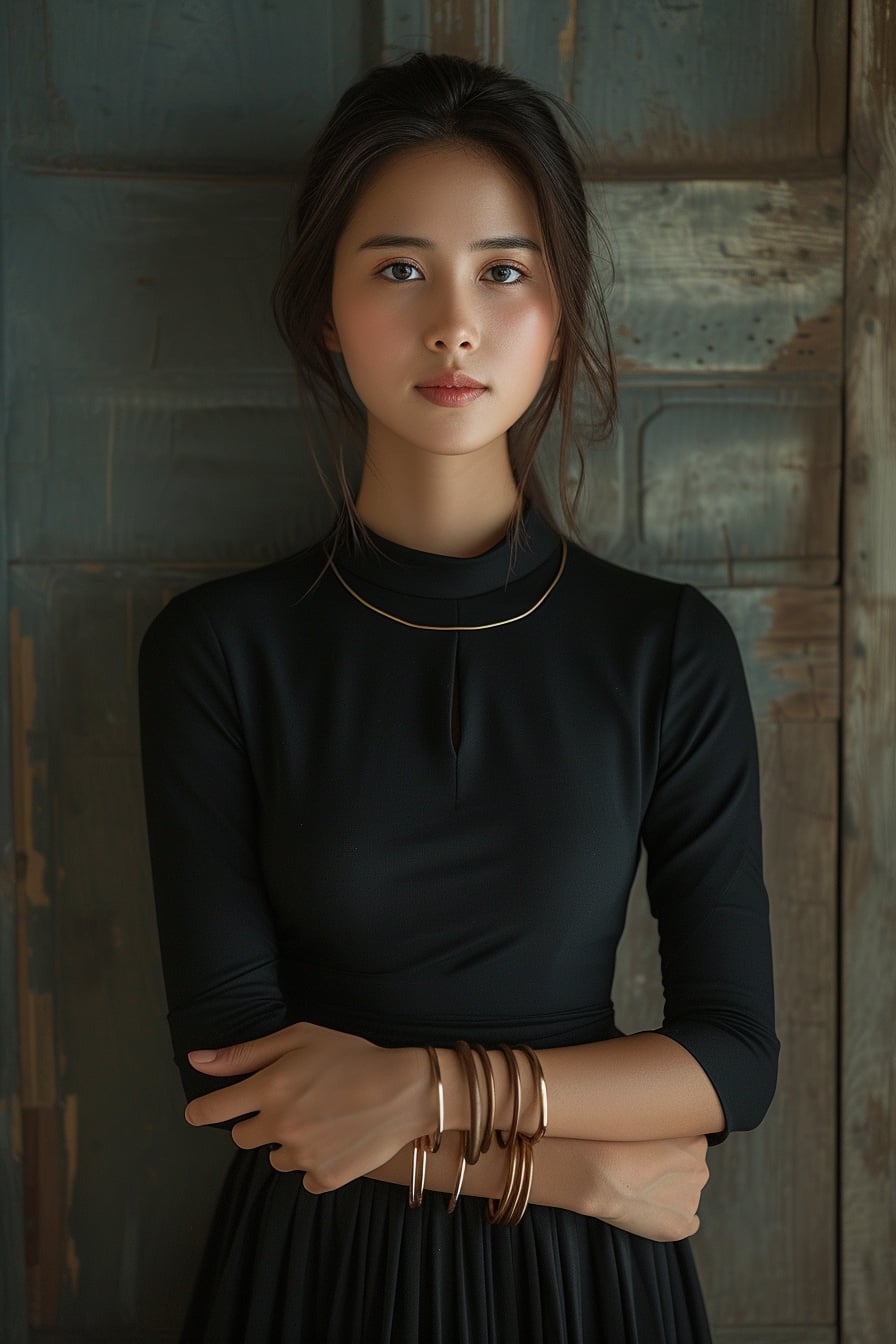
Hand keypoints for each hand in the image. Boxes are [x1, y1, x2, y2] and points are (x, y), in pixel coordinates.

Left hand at [183, 1022, 429, 1193]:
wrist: (406, 1090)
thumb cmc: (352, 1055)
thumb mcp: (299, 1037)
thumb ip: (245, 1053)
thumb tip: (195, 1060)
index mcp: (270, 1088)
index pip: (212, 1110)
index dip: (202, 1110)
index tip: (200, 1111)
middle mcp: (280, 1126)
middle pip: (242, 1136)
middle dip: (259, 1120)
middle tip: (293, 1102)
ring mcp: (302, 1157)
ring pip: (274, 1158)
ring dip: (288, 1142)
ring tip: (321, 1119)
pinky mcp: (325, 1179)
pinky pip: (305, 1177)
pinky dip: (315, 1163)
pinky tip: (336, 1139)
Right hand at [589, 1135, 709, 1240]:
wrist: (596, 1174)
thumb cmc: (611, 1140)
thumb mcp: (641, 1117)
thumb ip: (661, 1124)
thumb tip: (661, 1130)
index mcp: (695, 1141)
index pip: (689, 1144)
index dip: (666, 1147)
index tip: (648, 1150)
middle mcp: (700, 1170)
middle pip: (689, 1171)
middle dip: (669, 1171)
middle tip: (640, 1170)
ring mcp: (691, 1200)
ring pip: (684, 1196)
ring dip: (667, 1194)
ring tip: (636, 1189)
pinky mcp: (679, 1226)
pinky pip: (686, 1223)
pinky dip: (672, 1219)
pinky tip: (650, 1210)